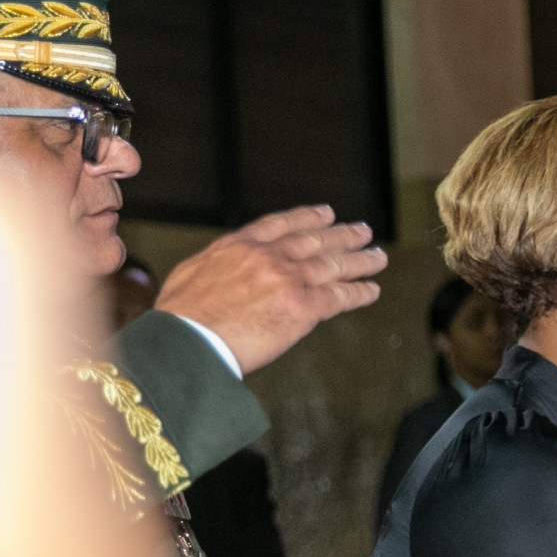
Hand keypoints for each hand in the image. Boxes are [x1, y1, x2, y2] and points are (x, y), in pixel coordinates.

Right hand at [153, 205, 386, 373]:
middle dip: (342, 234)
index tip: (325, 213)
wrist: (187, 343)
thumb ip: (216, 265)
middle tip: (362, 230)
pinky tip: (372, 290)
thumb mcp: (190, 274)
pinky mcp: (302, 307)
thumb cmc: (179, 320)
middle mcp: (267, 256)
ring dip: (360, 260)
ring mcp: (287, 279)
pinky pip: (339, 296)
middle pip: (314, 240)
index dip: (307, 217)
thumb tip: (220, 267)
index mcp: (238, 245)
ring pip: (333, 264)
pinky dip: (359, 292)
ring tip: (378, 257)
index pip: (281, 224)